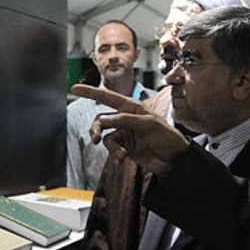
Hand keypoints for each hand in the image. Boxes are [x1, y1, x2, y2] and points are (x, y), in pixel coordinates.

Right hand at [71, 84, 187, 175]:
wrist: (176, 161)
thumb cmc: (168, 137)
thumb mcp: (149, 124)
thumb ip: (125, 120)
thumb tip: (103, 120)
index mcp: (132, 107)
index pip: (108, 97)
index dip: (91, 92)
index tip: (74, 88)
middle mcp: (126, 119)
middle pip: (100, 120)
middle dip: (95, 128)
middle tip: (94, 138)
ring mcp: (125, 133)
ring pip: (104, 136)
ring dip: (110, 146)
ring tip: (120, 154)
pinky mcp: (125, 148)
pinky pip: (112, 148)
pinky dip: (115, 154)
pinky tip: (123, 159)